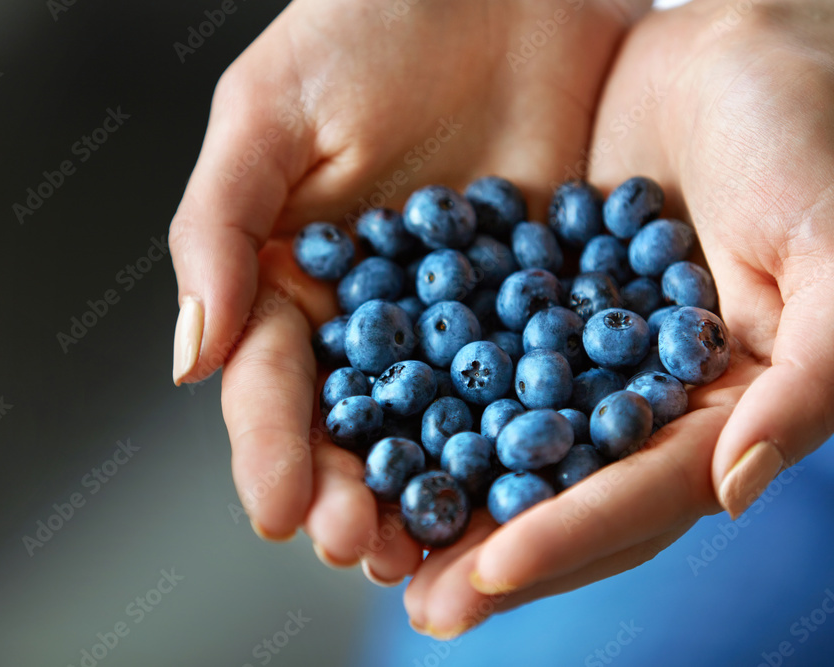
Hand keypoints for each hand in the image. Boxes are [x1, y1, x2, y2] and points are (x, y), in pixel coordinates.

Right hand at [169, 0, 645, 583]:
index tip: (279, 511)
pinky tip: (535, 484)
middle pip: (359, 426)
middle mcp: (375, 316)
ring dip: (440, 494)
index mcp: (295, 283)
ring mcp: (462, 316)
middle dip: (356, 494)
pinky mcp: (542, 299)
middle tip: (364, 549)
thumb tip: (187, 355)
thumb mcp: (270, 111)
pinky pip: (539, 377)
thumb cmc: (365, 22)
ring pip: (446, 424)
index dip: (272, 450)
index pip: (273, 383)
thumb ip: (219, 228)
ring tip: (439, 550)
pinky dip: (535, 435)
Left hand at [404, 0, 833, 637]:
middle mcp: (642, 394)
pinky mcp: (528, 297)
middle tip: (418, 601)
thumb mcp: (833, 252)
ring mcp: (580, 350)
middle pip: (565, 489)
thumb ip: (807, 378)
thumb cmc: (808, 134)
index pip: (643, 492)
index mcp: (719, 405)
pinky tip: (367, 423)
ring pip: (507, 436)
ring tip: (372, 539)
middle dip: (493, 545)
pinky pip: (471, 354)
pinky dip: (422, 394)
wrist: (735, 47)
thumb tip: (739, 488)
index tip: (494, 570)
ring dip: (444, 491)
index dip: (574, 534)